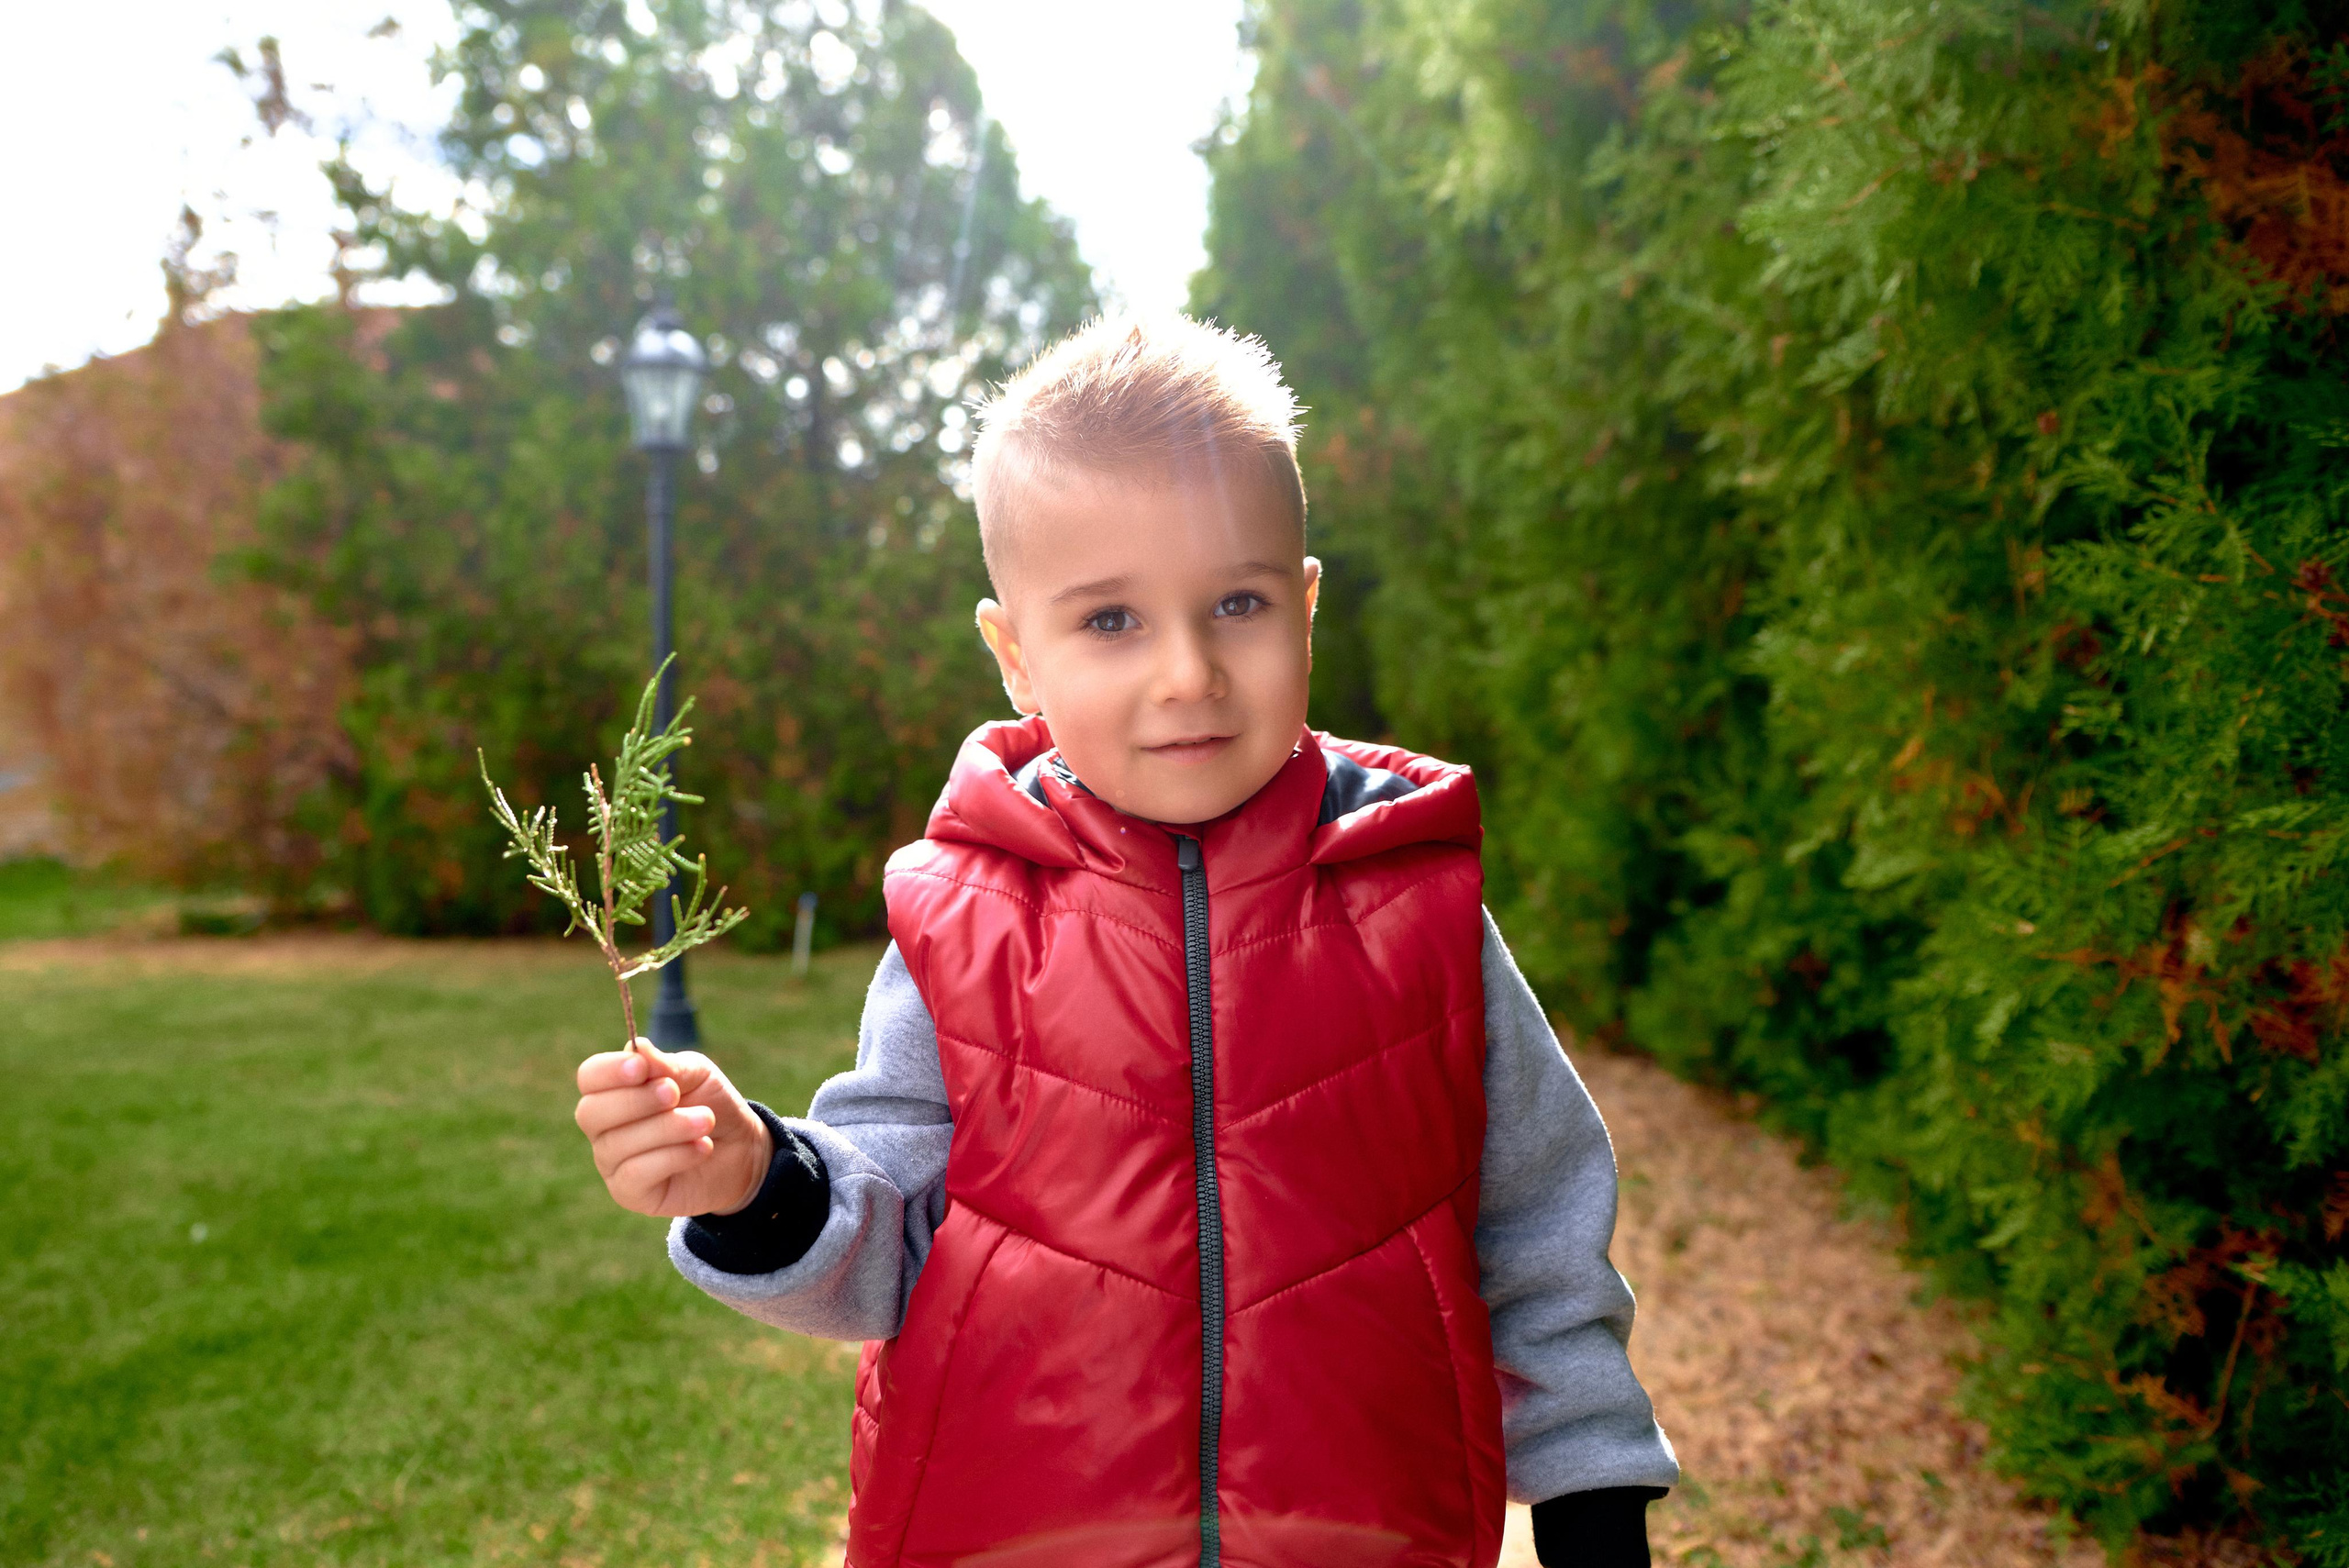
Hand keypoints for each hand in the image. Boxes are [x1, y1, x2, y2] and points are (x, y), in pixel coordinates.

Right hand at [573, 1040, 773, 1216]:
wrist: (741, 1149)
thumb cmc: (710, 1103)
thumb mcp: (697, 1075)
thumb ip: (667, 1065)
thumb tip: (636, 1048)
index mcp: (614, 1089)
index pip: (590, 1077)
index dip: (609, 1071)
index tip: (642, 1068)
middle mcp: (605, 1127)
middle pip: (592, 1112)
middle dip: (636, 1101)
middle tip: (675, 1094)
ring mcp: (613, 1162)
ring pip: (618, 1144)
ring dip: (667, 1128)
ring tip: (705, 1121)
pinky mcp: (629, 1193)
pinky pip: (635, 1174)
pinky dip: (673, 1156)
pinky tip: (702, 1148)